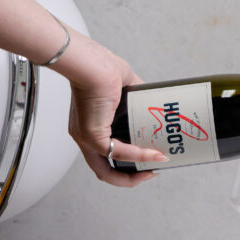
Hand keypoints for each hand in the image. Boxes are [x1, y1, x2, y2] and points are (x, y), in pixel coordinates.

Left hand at [64, 31, 168, 187]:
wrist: (91, 62)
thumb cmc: (100, 66)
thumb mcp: (126, 86)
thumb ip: (139, 97)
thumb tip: (155, 102)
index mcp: (91, 125)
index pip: (106, 154)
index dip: (127, 162)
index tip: (148, 158)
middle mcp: (85, 136)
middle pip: (104, 171)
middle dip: (131, 177)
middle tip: (152, 169)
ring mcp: (86, 138)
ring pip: (106, 170)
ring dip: (133, 174)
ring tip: (155, 167)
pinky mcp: (92, 135)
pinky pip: (118, 153)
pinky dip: (138, 156)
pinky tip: (155, 154)